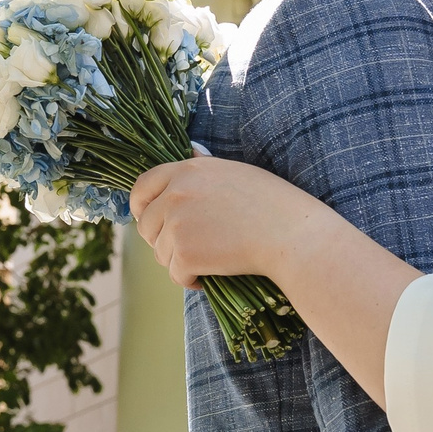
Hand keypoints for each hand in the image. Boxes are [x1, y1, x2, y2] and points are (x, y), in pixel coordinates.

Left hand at [130, 157, 331, 286]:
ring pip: (160, 253)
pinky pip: (175, 274)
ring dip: (179, 262)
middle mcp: (176, 193)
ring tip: (208, 262)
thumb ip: (203, 168)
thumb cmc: (273, 204)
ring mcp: (178, 223)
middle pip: (147, 225)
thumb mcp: (234, 171)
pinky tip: (208, 277)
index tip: (149, 220)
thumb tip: (190, 151)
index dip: (140, 208)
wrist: (292, 235)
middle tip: (187, 249)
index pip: (141, 187)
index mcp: (187, 170)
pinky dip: (189, 280)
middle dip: (161, 241)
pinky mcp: (185, 253)